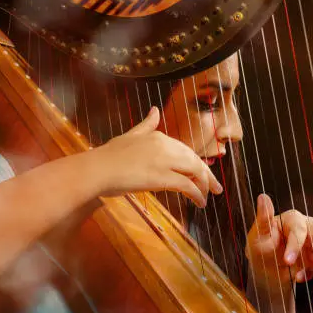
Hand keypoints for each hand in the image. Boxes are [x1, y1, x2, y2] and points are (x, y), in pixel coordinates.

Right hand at [87, 106, 221, 206]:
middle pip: (195, 160)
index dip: (196, 164)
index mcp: (159, 136)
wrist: (96, 170)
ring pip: (195, 172)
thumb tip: (155, 110)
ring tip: (207, 198)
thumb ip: (146, 124)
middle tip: (216, 188)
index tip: (203, 174)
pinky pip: (187, 185)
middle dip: (207, 175)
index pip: (185, 151)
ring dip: (205, 186)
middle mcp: (165, 146)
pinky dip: (197, 194)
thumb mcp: (130, 135)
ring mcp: (164, 161)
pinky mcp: (162, 177)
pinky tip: (199, 202)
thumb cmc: (108, 156)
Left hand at [245, 194, 312, 288]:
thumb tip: (263, 197)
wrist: (268, 269)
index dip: (295, 244)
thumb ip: (263, 219)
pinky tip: (304, 275)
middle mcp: (307, 224)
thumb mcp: (257, 237)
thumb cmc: (261, 249)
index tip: (288, 261)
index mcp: (291, 218)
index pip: (298, 229)